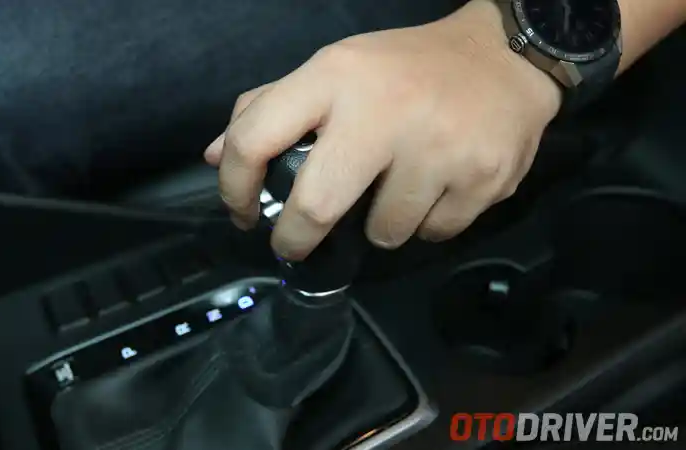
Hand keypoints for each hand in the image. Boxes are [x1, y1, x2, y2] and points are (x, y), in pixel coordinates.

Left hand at [204, 0, 561, 260]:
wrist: (507, 55)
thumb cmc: (405, 68)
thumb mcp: (335, 69)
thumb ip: (270, 107)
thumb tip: (217, 157)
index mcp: (336, 76)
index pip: (255, 138)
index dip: (235, 187)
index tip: (243, 211)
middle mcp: (384, 111)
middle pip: (315, 207)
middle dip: (296, 239)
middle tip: (296, 242)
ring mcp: (439, 149)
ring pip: (382, 232)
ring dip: (377, 226)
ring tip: (393, 191)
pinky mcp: (483, 179)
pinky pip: (432, 234)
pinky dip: (424, 223)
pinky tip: (435, 188)